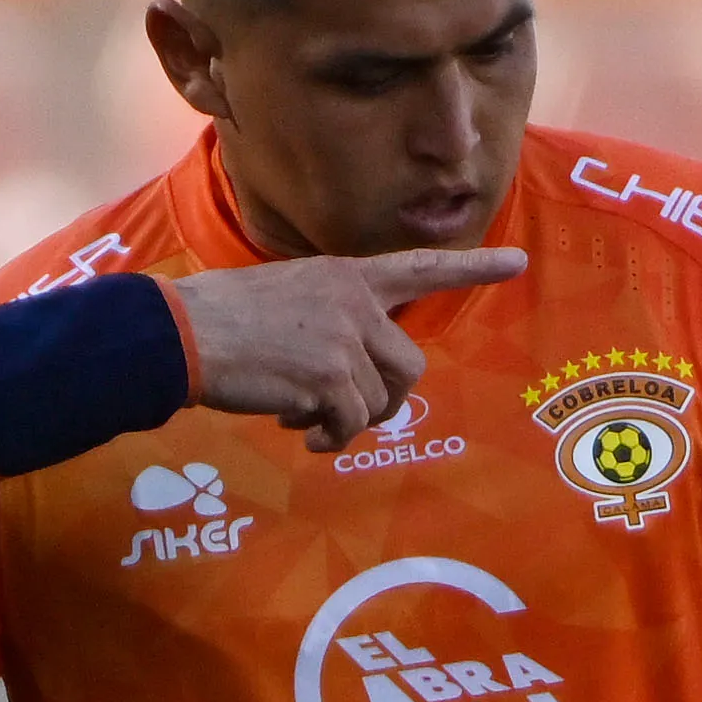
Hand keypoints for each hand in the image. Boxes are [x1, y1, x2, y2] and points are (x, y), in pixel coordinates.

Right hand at [175, 244, 530, 451]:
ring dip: (349, 423)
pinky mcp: (328, 378)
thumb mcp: (289, 296)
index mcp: (346, 276)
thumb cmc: (223, 320)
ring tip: (306, 421)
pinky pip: (351, 423)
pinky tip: (298, 431)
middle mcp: (354, 302)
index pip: (420, 266)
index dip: (472, 267)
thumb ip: (332, 320)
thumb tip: (351, 377)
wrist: (184, 334)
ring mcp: (344, 339)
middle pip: (409, 365)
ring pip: (380, 401)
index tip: (517, 263)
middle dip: (384, 401)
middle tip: (342, 417)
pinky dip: (329, 437)